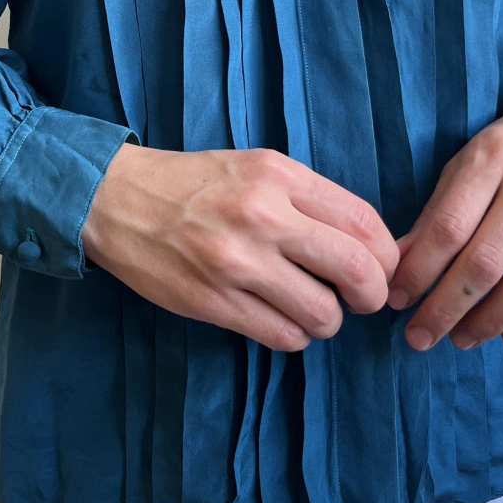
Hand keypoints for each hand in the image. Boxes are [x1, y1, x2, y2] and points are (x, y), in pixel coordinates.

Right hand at [81, 146, 399, 351]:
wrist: (115, 199)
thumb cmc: (195, 183)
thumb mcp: (257, 166)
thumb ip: (309, 198)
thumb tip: (366, 244)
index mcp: (278, 176)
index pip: (365, 222)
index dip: (387, 254)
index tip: (380, 267)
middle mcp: (262, 216)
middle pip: (356, 270)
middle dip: (371, 295)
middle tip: (360, 299)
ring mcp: (235, 262)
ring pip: (322, 314)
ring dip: (327, 320)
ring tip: (310, 307)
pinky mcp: (211, 301)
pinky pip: (282, 335)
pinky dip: (293, 334)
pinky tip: (279, 317)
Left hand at [385, 72, 502, 352]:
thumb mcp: (464, 163)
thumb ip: (435, 214)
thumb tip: (400, 268)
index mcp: (492, 157)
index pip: (448, 228)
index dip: (419, 271)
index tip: (397, 300)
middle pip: (486, 262)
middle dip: (446, 308)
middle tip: (420, 336)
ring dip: (489, 322)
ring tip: (461, 338)